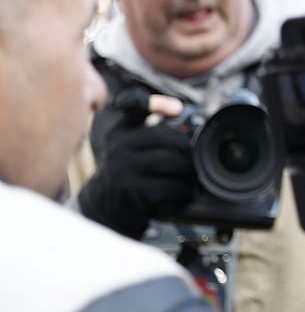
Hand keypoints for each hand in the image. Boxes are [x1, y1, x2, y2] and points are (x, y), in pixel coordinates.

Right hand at [77, 92, 194, 236]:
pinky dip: (182, 191)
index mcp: (119, 131)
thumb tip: (184, 120)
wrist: (102, 209)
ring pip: (169, 161)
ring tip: (192, 178)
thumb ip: (147, 130)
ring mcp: (122, 168)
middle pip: (163, 136)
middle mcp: (118, 146)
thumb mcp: (128, 148)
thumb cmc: (125, 175)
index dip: (156, 103)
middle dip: (185, 147)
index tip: (178, 109)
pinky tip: (183, 194)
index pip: (133, 106)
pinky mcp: (130, 190)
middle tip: (194, 159)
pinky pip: (168, 186)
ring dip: (188, 171)